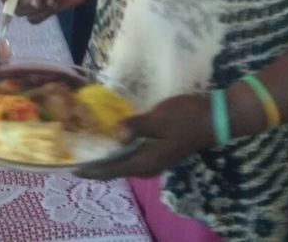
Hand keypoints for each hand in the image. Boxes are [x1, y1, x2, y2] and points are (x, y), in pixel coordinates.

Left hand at [75, 93, 213, 180]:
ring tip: (90, 150)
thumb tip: (115, 135)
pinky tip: (114, 140)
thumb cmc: (186, 117)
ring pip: (126, 163)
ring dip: (108, 158)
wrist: (214, 118)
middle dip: (97, 166)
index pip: (114, 170)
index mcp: (147, 161)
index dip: (93, 170)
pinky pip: (134, 154)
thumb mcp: (159, 119)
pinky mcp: (160, 150)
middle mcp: (150, 165)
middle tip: (77, 157)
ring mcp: (156, 158)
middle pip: (117, 169)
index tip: (73, 170)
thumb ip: (136, 127)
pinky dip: (120, 151)